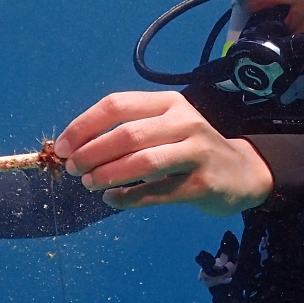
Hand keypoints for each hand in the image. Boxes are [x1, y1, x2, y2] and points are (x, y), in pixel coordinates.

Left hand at [55, 91, 272, 216]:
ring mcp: (197, 151)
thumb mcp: (165, 128)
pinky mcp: (204, 183)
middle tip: (73, 169)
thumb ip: (129, 132)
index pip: (117, 105)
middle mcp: (185, 121)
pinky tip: (112, 200)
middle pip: (129, 134)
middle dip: (92, 152)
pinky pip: (158, 192)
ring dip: (109, 174)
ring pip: (144, 162)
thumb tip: (75, 148)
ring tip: (89, 184)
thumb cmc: (191, 150)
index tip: (62, 147)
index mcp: (168, 103)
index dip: (84, 126)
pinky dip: (129, 198)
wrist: (241, 173)